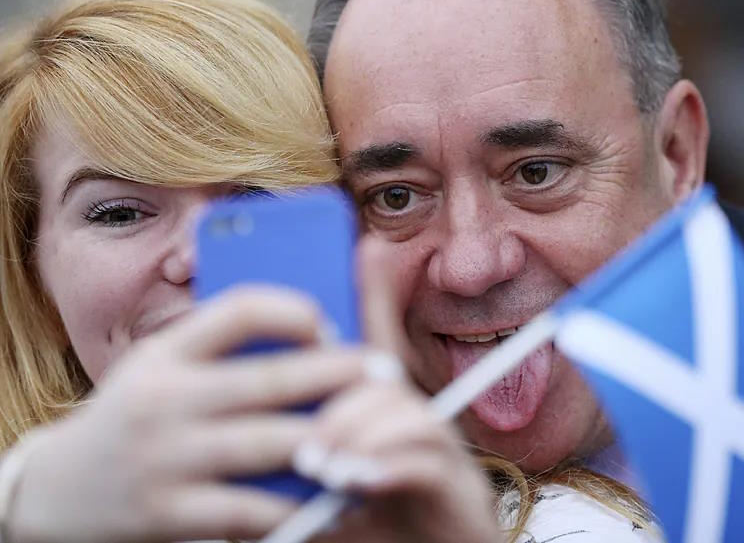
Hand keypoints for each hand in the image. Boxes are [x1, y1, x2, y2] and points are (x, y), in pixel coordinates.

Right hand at [6, 286, 372, 542]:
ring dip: (330, 439)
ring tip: (376, 433)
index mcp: (166, 354)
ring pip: (268, 443)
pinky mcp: (169, 512)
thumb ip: (218, 343)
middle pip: (269, 378)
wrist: (59, 491)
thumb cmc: (135, 415)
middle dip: (338, 373)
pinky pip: (250, 510)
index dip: (293, 308)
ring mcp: (166, 458)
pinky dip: (298, 505)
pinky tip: (334, 497)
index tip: (329, 322)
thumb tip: (309, 320)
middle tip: (388, 372)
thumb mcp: (160, 365)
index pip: (238, 309)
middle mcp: (164, 400)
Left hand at [291, 237, 502, 542]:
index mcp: (385, 419)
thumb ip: (302, 461)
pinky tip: (352, 484)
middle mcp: (418, 426)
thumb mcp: (327, 493)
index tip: (362, 245)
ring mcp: (443, 455)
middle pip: (384, 375)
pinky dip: (383, 465)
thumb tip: (266, 440)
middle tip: (299, 427)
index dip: (373, 294)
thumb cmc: (371, 535)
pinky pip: (426, 458)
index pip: (378, 344)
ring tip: (317, 466)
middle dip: (339, 386)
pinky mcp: (461, 493)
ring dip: (354, 432)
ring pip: (404, 410)